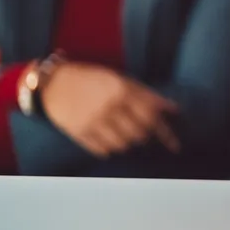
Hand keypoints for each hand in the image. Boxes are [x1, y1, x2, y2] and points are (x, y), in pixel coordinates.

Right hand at [40, 62, 179, 157]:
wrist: (54, 83)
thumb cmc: (93, 78)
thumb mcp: (121, 79)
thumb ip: (147, 95)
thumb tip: (173, 109)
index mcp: (122, 90)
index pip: (152, 116)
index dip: (166, 132)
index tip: (175, 144)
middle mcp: (109, 107)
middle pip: (140, 134)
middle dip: (147, 136)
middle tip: (145, 134)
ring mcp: (93, 121)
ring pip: (124, 145)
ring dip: (130, 143)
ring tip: (126, 134)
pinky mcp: (79, 133)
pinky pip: (104, 151)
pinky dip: (111, 149)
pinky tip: (110, 140)